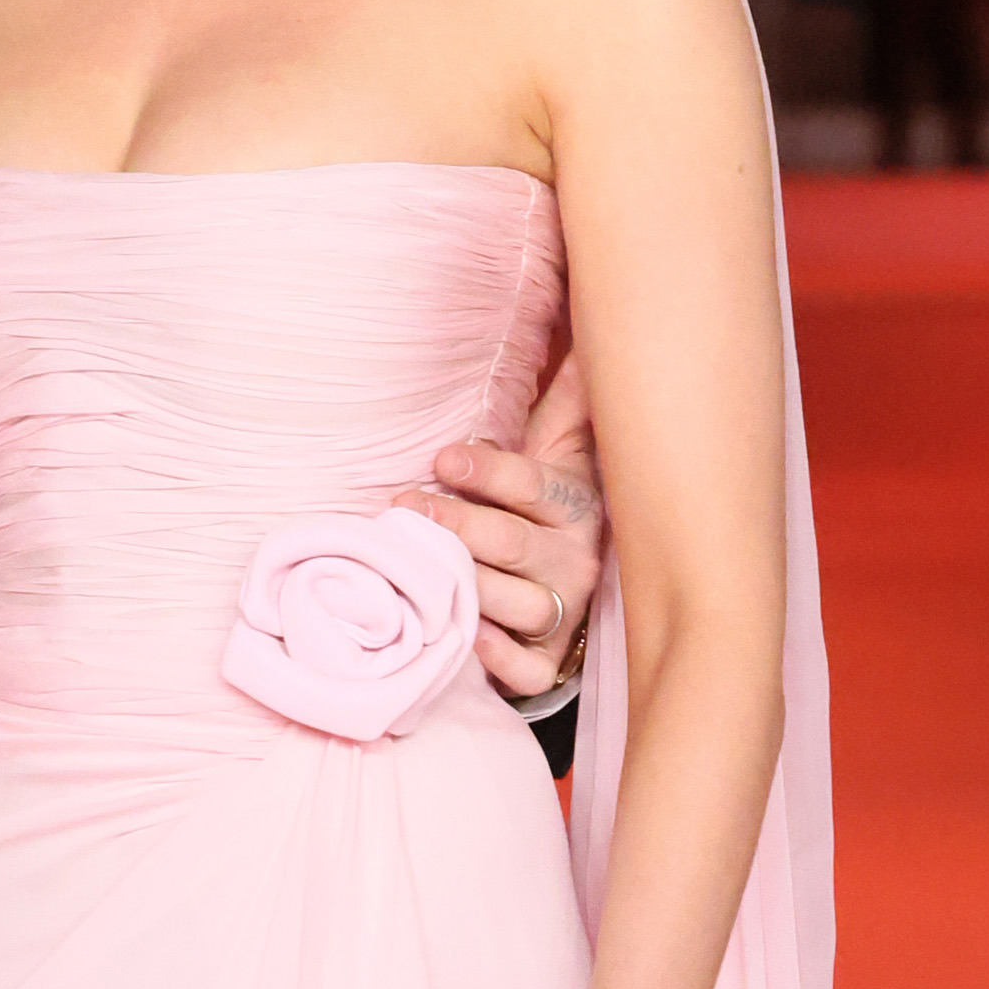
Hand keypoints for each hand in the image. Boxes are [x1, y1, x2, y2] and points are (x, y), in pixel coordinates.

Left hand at [409, 343, 603, 702]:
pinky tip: (463, 637)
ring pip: (518, 603)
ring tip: (414, 572)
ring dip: (464, 587)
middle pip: (512, 544)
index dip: (488, 471)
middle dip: (456, 527)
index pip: (531, 485)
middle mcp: (574, 558)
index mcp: (574, 502)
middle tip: (403, 511)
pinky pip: (528, 669)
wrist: (580, 582)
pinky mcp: (549, 660)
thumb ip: (568, 394)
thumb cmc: (547, 506)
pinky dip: (497, 657)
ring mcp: (563, 610)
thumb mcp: (562, 447)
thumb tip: (585, 319)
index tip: (443, 457)